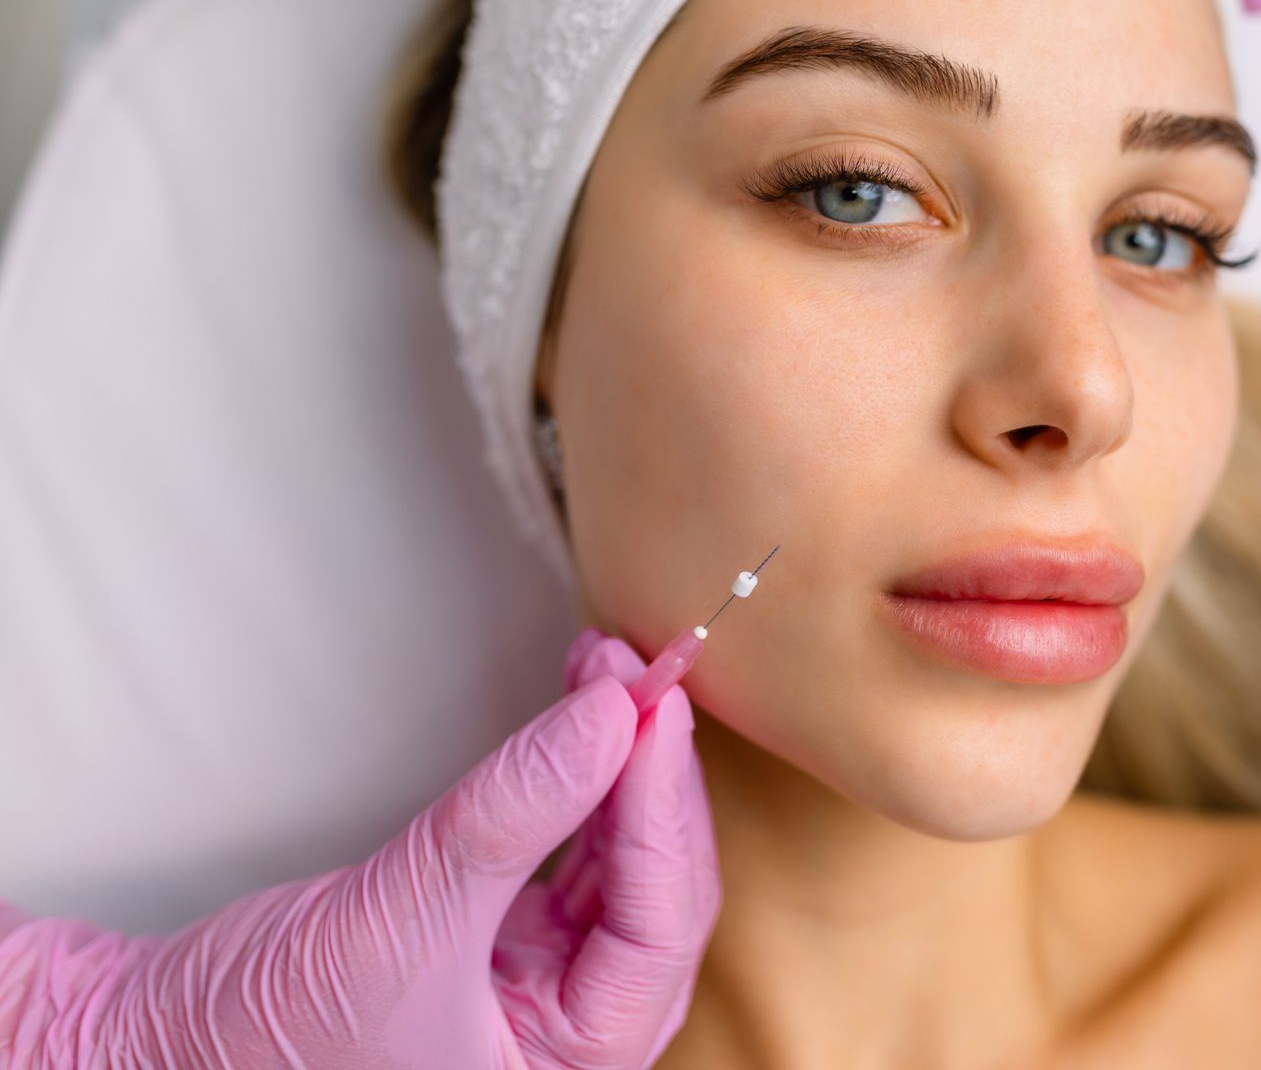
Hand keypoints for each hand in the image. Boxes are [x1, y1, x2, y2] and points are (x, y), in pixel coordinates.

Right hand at [0, 627, 720, 1069]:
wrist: (158, 1045)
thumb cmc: (261, 1037)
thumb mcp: (398, 918)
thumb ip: (510, 815)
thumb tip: (608, 717)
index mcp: (577, 1067)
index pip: (661, 926)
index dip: (664, 808)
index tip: (652, 707)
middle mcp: (576, 1035)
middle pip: (659, 890)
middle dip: (647, 774)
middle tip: (634, 674)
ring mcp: (545, 986)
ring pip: (622, 863)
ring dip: (616, 762)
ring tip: (605, 669)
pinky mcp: (508, 941)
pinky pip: (575, 852)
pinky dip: (577, 781)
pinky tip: (580, 712)